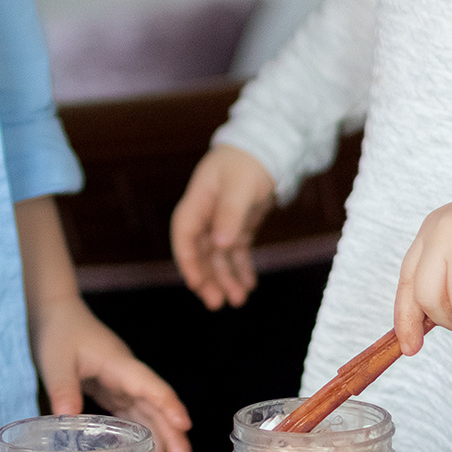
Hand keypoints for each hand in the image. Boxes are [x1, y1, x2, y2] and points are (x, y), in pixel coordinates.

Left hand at [31, 297, 195, 451]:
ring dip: (162, 442)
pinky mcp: (114, 392)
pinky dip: (143, 438)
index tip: (184, 425)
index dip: (168, 404)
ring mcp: (123, 384)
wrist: (57, 313)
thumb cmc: (59, 332)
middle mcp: (127, 376)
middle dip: (173, 435)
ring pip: (149, 415)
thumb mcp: (56, 360)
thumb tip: (67, 418)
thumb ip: (63, 388)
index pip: (150, 385)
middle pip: (157, 406)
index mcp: (119, 364)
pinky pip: (134, 417)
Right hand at [170, 145, 278, 310]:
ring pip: (218, 257)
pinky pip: (236, 253)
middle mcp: (206, 215)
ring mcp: (221, 222)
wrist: (266, 148)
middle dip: (207, 278)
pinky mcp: (238, 227)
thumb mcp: (240, 186)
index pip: (184, 236)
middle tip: (217, 303)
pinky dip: (241, 269)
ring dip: (226, 278)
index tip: (196, 284)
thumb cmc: (248, 162)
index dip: (187, 261)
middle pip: (199, 252)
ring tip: (238, 299)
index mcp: (197, 202)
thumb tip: (219, 243)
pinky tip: (249, 285)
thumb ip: (229, 214)